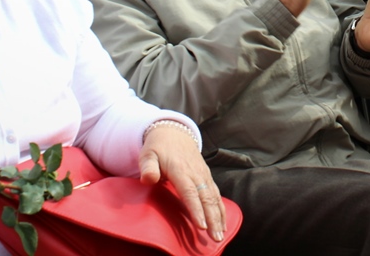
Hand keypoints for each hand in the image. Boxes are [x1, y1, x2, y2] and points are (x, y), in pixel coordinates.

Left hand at [140, 123, 224, 241]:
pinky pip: (216, 194)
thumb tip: (148, 179)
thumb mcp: (148, 154)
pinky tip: (222, 223)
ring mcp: (203, 175)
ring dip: (219, 217)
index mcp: (180, 169)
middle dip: (212, 219)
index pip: (189, 192)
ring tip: (220, 235)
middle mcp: (196, 173)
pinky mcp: (207, 177)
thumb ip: (147, 167)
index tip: (201, 225)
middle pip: (206, 198)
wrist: (174, 132)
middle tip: (215, 237)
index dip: (196, 209)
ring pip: (214, 197)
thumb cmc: (158, 147)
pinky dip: (221, 209)